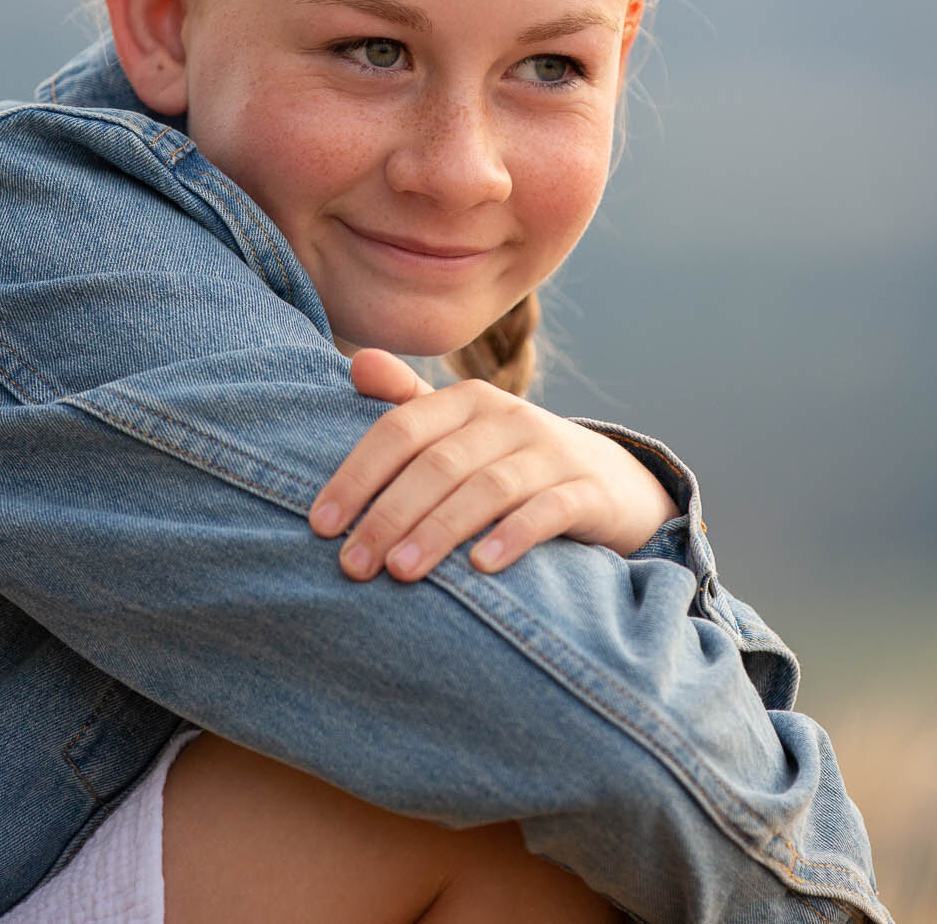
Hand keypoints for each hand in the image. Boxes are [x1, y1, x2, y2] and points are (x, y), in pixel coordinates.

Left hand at [309, 349, 677, 581]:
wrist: (615, 483)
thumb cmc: (514, 461)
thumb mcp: (464, 430)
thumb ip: (409, 404)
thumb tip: (356, 364)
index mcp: (468, 399)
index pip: (400, 429)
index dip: (357, 475)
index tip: (321, 524)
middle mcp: (510, 418)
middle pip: (438, 464)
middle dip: (389, 515)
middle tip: (352, 565)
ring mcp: (553, 453)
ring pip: (487, 488)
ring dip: (438, 531)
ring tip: (401, 573)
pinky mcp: (589, 492)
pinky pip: (548, 511)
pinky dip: (513, 536)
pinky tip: (481, 567)